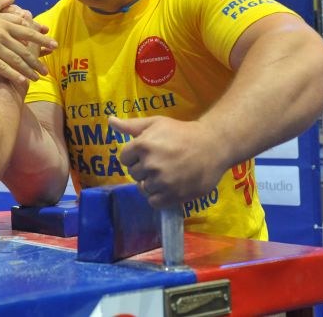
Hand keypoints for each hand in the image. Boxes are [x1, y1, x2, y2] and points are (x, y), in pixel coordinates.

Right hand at [0, 0, 56, 84]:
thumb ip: (0, 3)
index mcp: (4, 24)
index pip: (28, 32)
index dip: (42, 39)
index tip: (53, 44)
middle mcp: (3, 36)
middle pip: (25, 49)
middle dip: (37, 61)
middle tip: (46, 70)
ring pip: (16, 60)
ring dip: (29, 70)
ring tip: (38, 78)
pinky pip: (3, 67)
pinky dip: (13, 75)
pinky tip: (22, 81)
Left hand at [110, 115, 224, 207]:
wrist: (213, 146)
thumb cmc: (182, 132)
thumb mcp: (156, 123)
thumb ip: (131, 126)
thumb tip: (110, 120)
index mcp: (143, 145)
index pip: (124, 158)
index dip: (135, 156)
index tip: (149, 153)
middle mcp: (150, 164)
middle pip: (134, 173)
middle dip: (144, 169)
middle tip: (162, 162)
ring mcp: (162, 181)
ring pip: (143, 188)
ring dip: (152, 183)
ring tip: (167, 174)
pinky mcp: (173, 195)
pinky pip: (154, 202)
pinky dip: (159, 197)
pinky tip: (169, 186)